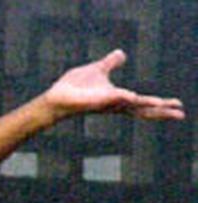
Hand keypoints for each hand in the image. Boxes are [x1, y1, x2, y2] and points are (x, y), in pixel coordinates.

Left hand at [42, 49, 185, 123]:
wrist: (56, 96)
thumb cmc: (73, 87)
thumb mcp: (98, 69)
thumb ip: (110, 63)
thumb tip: (121, 54)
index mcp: (118, 98)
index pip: (143, 103)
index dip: (160, 105)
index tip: (177, 106)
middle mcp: (114, 104)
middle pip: (142, 109)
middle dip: (161, 112)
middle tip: (180, 114)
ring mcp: (106, 104)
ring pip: (131, 106)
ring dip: (148, 106)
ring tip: (165, 106)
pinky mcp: (96, 102)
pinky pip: (111, 99)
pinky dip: (123, 98)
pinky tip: (133, 96)